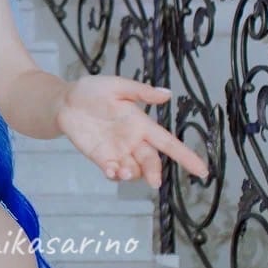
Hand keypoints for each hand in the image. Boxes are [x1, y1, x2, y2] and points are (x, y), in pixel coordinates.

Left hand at [55, 75, 208, 186]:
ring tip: (124, 172)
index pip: (169, 143)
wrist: (65, 101)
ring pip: (133, 171)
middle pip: (151, 161)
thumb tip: (167, 94)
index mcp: (141, 124)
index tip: (202, 170)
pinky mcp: (100, 157)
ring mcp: (117, 151)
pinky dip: (115, 175)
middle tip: (154, 181)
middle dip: (154, 172)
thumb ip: (141, 92)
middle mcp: (132, 141)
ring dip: (133, 175)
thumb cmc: (92, 91)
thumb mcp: (117, 86)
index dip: (186, 156)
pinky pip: (113, 171)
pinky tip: (111, 171)